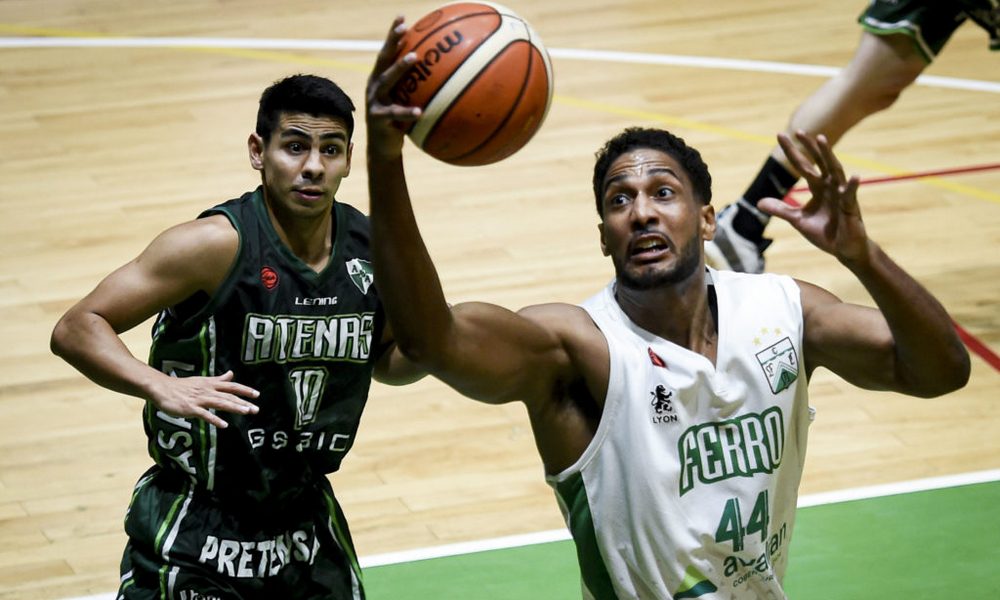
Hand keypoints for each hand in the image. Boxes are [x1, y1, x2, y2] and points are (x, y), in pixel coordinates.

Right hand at [149, 370, 258, 427]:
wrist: (162, 388)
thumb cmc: (182, 386)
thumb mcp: (203, 380)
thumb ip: (218, 379)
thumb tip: (231, 374)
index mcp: (211, 384)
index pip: (231, 386)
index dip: (244, 390)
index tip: (257, 394)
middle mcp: (207, 390)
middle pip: (228, 395)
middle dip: (243, 402)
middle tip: (256, 409)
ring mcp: (199, 399)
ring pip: (220, 403)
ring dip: (234, 408)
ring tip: (246, 412)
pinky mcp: (191, 408)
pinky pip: (205, 415)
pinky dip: (215, 419)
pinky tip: (224, 425)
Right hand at [366, 16, 422, 160]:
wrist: (384, 147)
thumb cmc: (399, 121)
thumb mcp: (407, 101)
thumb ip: (417, 86)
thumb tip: (445, 72)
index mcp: (380, 78)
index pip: (387, 52)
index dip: (392, 34)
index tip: (402, 17)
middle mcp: (374, 86)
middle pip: (383, 59)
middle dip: (392, 42)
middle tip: (404, 28)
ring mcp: (374, 101)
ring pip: (386, 81)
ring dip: (399, 68)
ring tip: (413, 58)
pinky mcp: (378, 119)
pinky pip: (395, 113)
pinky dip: (408, 112)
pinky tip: (421, 111)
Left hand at [757, 131, 869, 263]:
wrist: (843, 249)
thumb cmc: (824, 232)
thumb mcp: (797, 220)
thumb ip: (780, 209)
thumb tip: (758, 203)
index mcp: (818, 187)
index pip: (802, 166)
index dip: (792, 152)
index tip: (779, 135)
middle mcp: (830, 186)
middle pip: (819, 161)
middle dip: (808, 146)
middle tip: (798, 130)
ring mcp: (842, 194)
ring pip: (835, 170)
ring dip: (828, 155)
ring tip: (821, 140)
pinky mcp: (851, 207)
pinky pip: (851, 195)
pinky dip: (852, 186)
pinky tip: (855, 177)